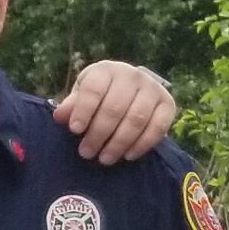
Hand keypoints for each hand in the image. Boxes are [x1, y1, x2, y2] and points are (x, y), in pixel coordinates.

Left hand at [52, 61, 177, 164]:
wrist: (132, 89)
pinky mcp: (168, 104)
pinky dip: (142, 144)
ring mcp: (153, 89)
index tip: (75, 130)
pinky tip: (127, 156)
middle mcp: (132, 76)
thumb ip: (72, 105)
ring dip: (119, 142)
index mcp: (106, 70)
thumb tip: (60, 116)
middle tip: (86, 153)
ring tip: (104, 159)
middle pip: (115, 108)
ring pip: (136, 119)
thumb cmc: (100, 94)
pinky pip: (157, 127)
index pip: (94, 89)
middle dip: (99, 133)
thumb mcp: (82, 95)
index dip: (84, 110)